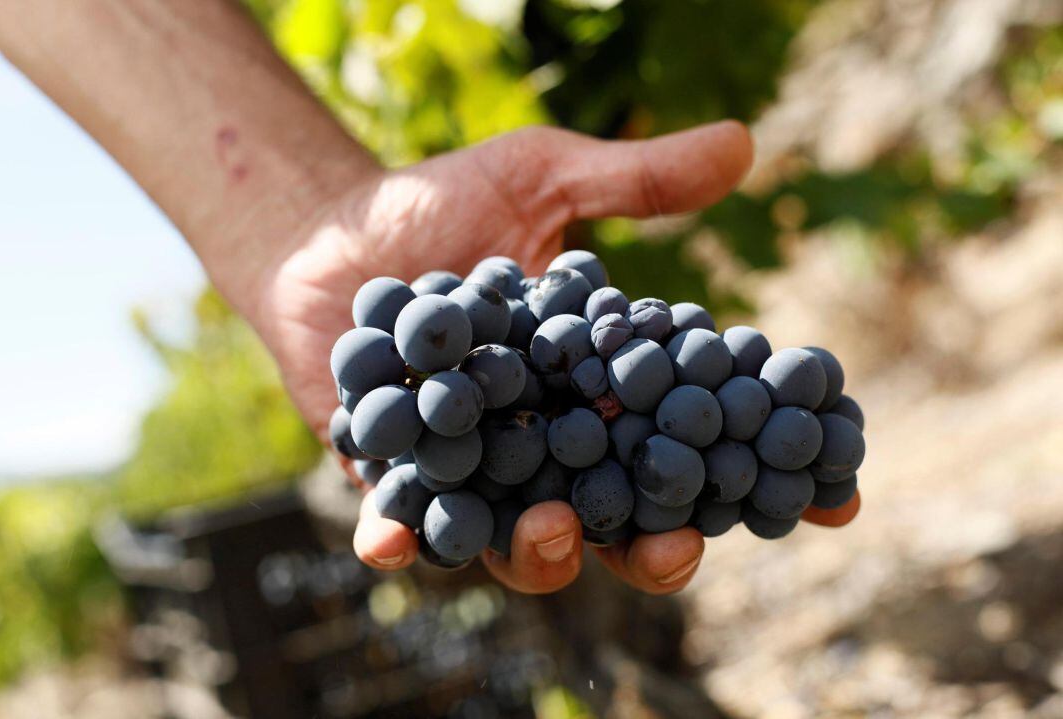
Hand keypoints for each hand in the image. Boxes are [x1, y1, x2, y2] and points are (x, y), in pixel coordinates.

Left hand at [249, 121, 857, 593]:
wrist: (332, 224)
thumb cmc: (443, 205)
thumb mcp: (543, 178)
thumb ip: (632, 180)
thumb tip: (744, 141)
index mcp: (600, 393)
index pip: (693, 444)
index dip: (758, 474)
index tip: (830, 498)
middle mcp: (548, 447)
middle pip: (621, 523)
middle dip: (656, 548)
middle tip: (677, 544)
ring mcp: (473, 471)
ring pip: (522, 543)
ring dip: (542, 553)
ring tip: (550, 529)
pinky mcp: (393, 476)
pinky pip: (404, 524)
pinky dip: (402, 537)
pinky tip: (391, 539)